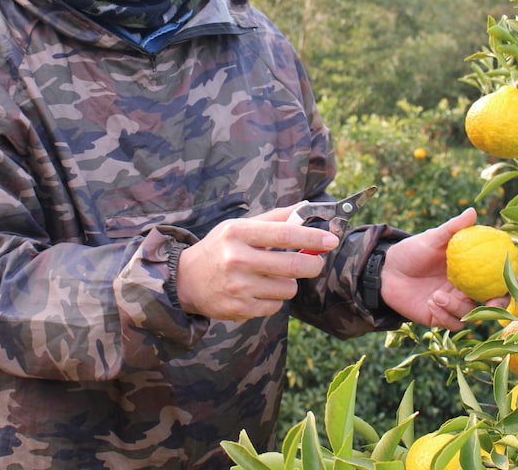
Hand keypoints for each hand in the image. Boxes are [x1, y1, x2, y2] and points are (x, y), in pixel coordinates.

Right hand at [176, 206, 339, 320]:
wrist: (186, 280)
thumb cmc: (219, 248)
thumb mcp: (239, 226)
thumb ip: (273, 219)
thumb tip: (306, 208)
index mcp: (238, 233)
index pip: (284, 234)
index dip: (312, 237)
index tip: (331, 239)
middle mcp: (237, 259)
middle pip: (292, 265)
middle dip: (312, 264)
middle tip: (315, 262)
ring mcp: (239, 286)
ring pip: (288, 288)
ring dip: (288, 282)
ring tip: (272, 275)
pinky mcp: (240, 309)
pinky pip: (275, 305)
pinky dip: (274, 298)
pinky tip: (258, 290)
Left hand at [380, 208, 508, 330]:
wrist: (386, 271)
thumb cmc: (411, 251)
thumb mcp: (431, 238)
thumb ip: (452, 228)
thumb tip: (472, 211)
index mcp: (471, 270)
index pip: (500, 280)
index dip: (514, 284)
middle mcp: (467, 290)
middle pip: (493, 304)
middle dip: (497, 307)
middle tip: (490, 302)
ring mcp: (455, 305)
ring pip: (471, 315)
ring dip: (458, 308)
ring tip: (436, 295)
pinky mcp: (441, 318)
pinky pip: (452, 323)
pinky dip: (445, 315)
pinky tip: (431, 301)